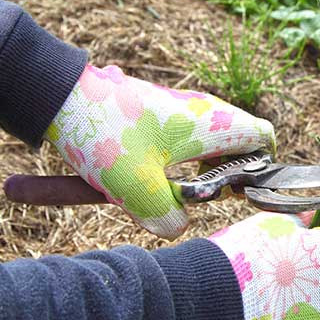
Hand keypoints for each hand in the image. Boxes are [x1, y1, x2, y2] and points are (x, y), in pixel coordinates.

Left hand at [46, 64, 275, 236]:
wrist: (56, 94)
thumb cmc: (106, 137)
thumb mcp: (138, 190)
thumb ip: (168, 218)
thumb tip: (176, 226)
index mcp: (211, 125)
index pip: (263, 138)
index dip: (260, 167)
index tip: (236, 190)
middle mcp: (199, 111)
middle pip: (231, 147)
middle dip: (217, 178)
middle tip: (190, 196)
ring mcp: (174, 108)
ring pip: (198, 147)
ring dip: (183, 174)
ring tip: (156, 190)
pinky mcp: (149, 111)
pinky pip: (169, 143)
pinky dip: (158, 164)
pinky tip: (131, 175)